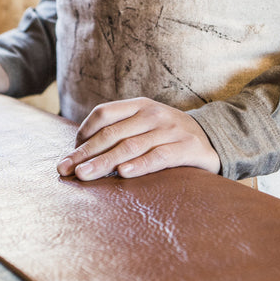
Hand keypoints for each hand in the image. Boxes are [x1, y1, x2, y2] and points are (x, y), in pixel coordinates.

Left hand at [57, 98, 220, 180]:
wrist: (214, 138)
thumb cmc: (168, 136)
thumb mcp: (145, 125)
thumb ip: (120, 132)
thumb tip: (81, 152)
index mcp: (139, 105)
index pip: (104, 114)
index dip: (83, 132)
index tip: (71, 153)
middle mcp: (153, 114)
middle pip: (112, 134)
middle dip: (85, 153)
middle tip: (65, 169)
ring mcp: (171, 129)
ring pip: (131, 147)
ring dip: (104, 162)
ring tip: (85, 175)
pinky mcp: (187, 147)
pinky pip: (159, 156)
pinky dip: (140, 165)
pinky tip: (123, 174)